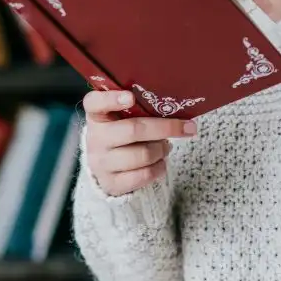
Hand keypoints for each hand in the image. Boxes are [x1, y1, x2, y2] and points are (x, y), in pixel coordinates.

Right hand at [83, 89, 197, 196]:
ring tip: (166, 146)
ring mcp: (101, 162)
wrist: (107, 167)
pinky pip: (143, 175)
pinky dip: (159, 168)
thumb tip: (172, 105)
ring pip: (142, 155)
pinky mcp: (111, 183)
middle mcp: (95, 138)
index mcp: (97, 115)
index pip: (94, 103)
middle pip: (133, 130)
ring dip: (162, 149)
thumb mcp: (122, 117)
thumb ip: (138, 107)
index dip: (112, 99)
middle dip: (165, 128)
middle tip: (186, 126)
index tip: (131, 97)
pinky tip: (161, 161)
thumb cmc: (122, 132)